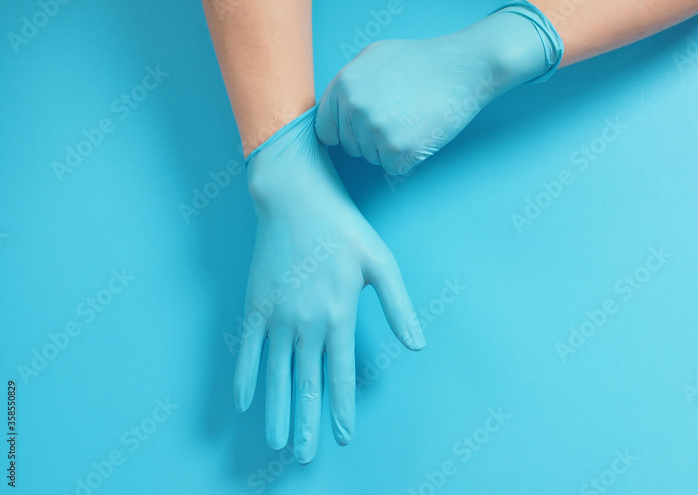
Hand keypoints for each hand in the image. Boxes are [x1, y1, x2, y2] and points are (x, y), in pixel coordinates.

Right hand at [234, 107, 425, 463]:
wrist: (294, 198)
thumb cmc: (343, 228)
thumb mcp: (381, 262)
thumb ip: (398, 307)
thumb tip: (418, 345)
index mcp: (338, 315)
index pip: (341, 374)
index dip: (342, 408)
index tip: (343, 435)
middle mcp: (305, 323)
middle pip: (306, 384)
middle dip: (308, 423)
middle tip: (306, 456)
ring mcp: (276, 316)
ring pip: (275, 375)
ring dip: (277, 411)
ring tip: (277, 441)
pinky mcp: (254, 306)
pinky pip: (246, 351)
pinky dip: (244, 378)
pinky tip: (244, 403)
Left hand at [316, 3, 562, 175]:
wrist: (460, 69)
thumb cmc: (420, 62)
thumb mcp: (372, 58)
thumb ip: (347, 85)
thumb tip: (332, 112)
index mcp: (343, 85)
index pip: (326, 129)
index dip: (345, 131)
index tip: (361, 129)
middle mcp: (354, 108)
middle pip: (351, 146)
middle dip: (370, 139)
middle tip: (398, 118)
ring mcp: (376, 130)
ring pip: (371, 158)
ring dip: (389, 148)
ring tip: (411, 122)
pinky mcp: (398, 149)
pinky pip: (392, 167)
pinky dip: (406, 158)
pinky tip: (419, 135)